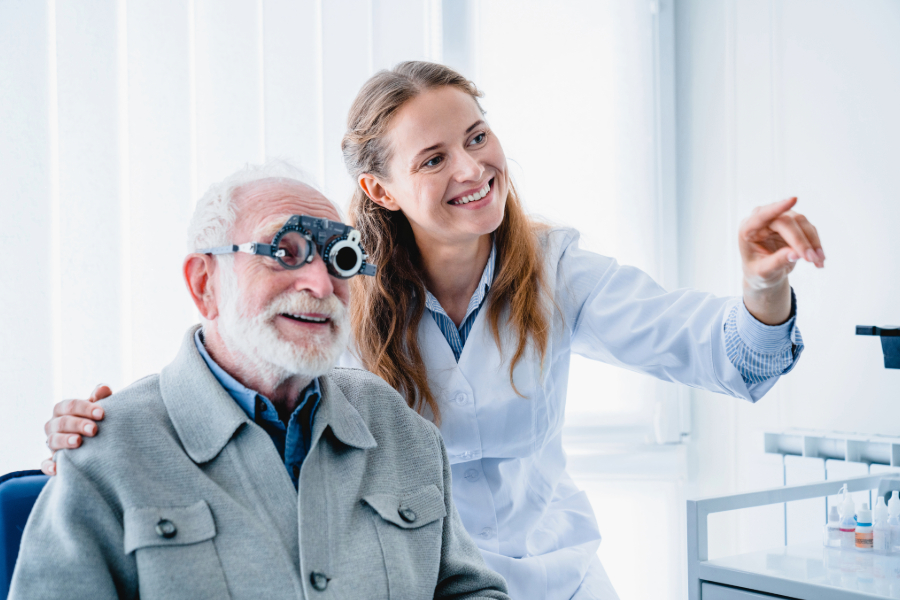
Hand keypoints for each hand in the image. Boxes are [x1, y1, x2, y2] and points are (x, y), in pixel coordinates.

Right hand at [40, 384, 111, 475]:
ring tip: (78, 442)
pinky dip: (49, 466)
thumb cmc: (95, 419)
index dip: (85, 408)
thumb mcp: (98, 407)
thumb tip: (103, 389)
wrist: (96, 440)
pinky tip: (57, 469)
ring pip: (52, 441)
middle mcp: (54, 426)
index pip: (69, 406)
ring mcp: (52, 443)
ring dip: (64, 441)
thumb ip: (101, 397)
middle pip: (61, 422)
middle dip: (77, 424)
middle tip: (94, 429)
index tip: (101, 414)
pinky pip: (45, 464)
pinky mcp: (53, 460)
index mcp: (63, 410)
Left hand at [739, 197, 823, 324]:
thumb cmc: (758, 272)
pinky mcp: (793, 224)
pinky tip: (819, 260)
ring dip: (813, 242)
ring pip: (802, 223)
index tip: (794, 200)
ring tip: (818, 261)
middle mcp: (763, 220)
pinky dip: (816, 244)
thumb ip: (776, 262)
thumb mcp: (763, 272)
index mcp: (748, 230)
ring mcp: (779, 219)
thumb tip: (795, 253)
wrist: (765, 274)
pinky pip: (809, 229)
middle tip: (812, 259)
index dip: (778, 207)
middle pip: (787, 222)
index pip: (762, 215)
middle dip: (801, 241)